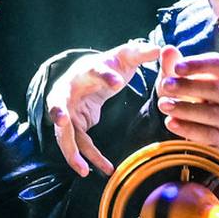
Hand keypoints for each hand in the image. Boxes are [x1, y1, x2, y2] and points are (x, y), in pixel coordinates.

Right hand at [47, 40, 161, 175]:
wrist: (84, 75)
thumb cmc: (106, 65)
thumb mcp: (123, 56)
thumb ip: (140, 52)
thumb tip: (161, 48)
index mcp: (87, 70)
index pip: (94, 70)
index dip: (105, 75)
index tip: (118, 83)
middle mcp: (70, 90)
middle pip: (59, 102)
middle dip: (57, 111)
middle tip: (60, 120)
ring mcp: (67, 110)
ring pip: (63, 132)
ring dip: (70, 150)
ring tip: (82, 169)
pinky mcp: (71, 126)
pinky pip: (78, 144)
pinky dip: (89, 158)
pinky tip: (106, 169)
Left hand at [154, 47, 218, 149]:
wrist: (191, 120)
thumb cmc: (188, 91)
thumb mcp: (178, 76)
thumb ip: (172, 64)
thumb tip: (167, 50)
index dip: (197, 65)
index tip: (176, 68)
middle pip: (216, 89)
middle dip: (188, 87)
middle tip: (166, 85)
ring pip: (212, 114)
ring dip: (184, 109)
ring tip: (163, 104)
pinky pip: (207, 135)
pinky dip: (187, 129)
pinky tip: (170, 122)